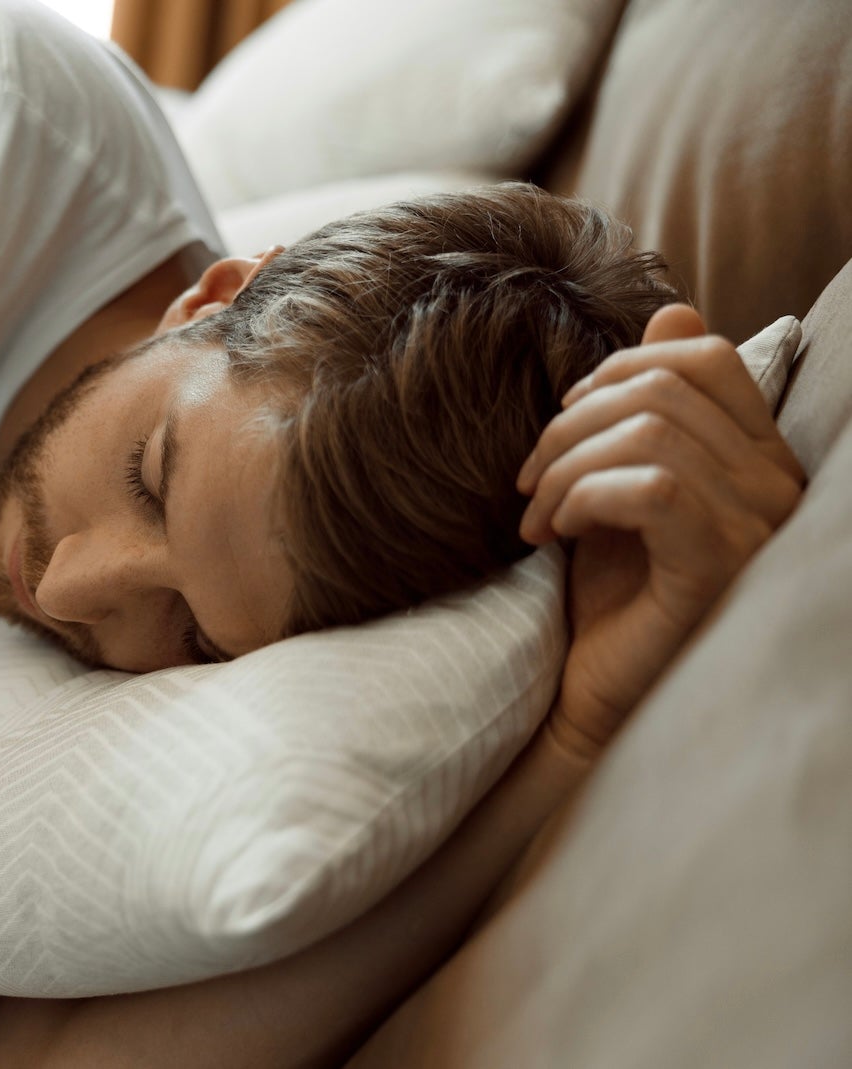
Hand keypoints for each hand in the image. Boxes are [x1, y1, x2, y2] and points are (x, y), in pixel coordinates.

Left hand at [515, 304, 804, 759]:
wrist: (589, 697)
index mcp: (755, 458)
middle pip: (664, 387)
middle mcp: (774, 487)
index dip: (617, 371)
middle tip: (529, 480)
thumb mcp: (616, 486)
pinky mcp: (718, 569)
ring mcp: (756, 529)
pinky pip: (653, 488)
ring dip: (566, 466)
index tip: (562, 425)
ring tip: (536, 516)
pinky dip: (583, 497)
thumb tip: (670, 317)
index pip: (705, 357)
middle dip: (572, 421)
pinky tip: (555, 535)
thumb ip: (641, 410)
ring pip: (651, 434)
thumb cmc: (607, 596)